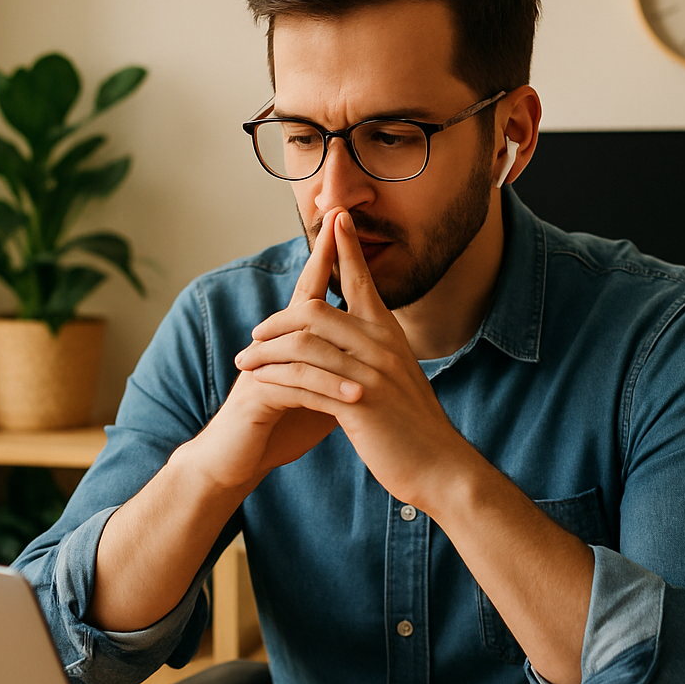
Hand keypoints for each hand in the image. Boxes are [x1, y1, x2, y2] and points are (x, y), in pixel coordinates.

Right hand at [178, 213, 346, 490]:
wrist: (237, 461)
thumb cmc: (279, 427)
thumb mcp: (318, 394)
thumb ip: (340, 371)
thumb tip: (375, 358)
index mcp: (292, 344)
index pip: (312, 292)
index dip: (326, 258)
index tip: (342, 220)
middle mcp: (274, 347)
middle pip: (301, 298)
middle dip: (320, 262)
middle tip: (338, 225)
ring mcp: (263, 370)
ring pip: (303, 342)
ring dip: (338, 336)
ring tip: (366, 319)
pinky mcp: (256, 399)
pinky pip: (294, 386)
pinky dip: (325, 391)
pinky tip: (352, 399)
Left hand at [234, 209, 474, 507]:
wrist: (439, 465)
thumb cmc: (413, 424)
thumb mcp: (397, 375)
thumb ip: (374, 351)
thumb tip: (352, 334)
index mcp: (389, 333)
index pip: (362, 280)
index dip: (347, 249)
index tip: (336, 218)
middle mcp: (380, 344)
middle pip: (315, 311)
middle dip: (277, 319)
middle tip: (255, 333)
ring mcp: (370, 373)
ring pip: (304, 346)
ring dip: (268, 353)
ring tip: (245, 362)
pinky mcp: (359, 403)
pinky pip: (306, 382)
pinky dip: (278, 380)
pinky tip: (260, 383)